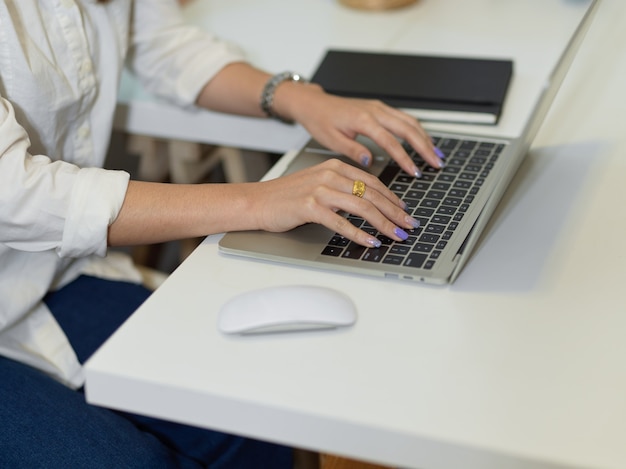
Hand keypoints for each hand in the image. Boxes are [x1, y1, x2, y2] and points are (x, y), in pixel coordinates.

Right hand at [249, 159, 419, 246]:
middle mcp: (330, 175)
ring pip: (362, 207)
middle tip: (409, 226)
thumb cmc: (287, 197)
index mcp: (335, 167)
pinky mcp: (310, 207)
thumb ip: (342, 189)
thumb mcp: (318, 184)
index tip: (405, 212)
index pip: (372, 182)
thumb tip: (368, 204)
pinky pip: (341, 222)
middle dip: (395, 212)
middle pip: (372, 194)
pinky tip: (371, 242)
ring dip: (383, 224)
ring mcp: (320, 190)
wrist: (257, 201)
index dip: (392, 198)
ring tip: (396, 235)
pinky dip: (359, 234)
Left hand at [278, 84, 445, 176]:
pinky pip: (403, 117)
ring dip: (425, 137)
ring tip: (436, 154)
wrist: (314, 103)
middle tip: (436, 163)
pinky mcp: (379, 107)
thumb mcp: (332, 140)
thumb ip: (353, 150)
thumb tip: (370, 161)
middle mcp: (374, 110)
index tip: (415, 171)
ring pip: (409, 121)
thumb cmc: (320, 121)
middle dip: (425, 147)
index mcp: (363, 120)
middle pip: (407, 128)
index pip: (390, 141)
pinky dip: (417, 129)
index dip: (405, 158)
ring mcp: (379, 107)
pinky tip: (424, 140)